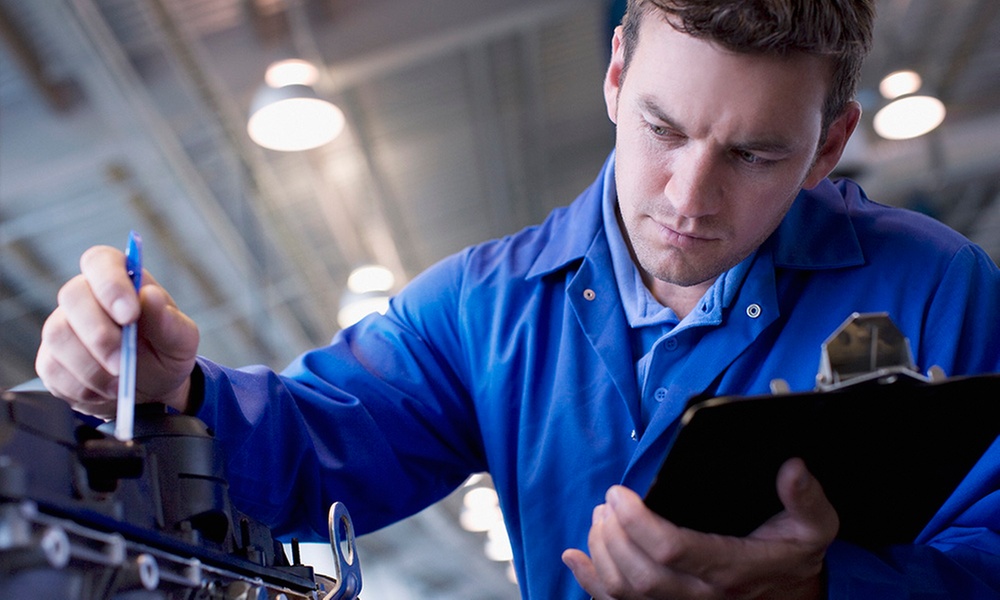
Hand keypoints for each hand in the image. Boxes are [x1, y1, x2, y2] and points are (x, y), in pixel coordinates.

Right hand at [35, 245, 199, 416]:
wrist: (151, 391)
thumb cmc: (165, 354)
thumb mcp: (181, 342)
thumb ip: (171, 322)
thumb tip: (151, 297)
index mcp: (121, 280)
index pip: (100, 261)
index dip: (110, 284)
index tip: (130, 314)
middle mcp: (86, 296)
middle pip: (72, 295)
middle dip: (99, 334)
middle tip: (122, 362)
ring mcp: (63, 326)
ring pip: (58, 334)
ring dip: (91, 365)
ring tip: (119, 381)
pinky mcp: (50, 358)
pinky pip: (52, 368)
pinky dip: (82, 385)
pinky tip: (104, 390)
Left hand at [562, 458, 837, 598]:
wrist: (794, 598)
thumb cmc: (794, 557)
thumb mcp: (815, 526)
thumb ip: (807, 498)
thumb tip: (792, 468)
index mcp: (733, 571)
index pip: (672, 550)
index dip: (637, 521)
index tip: (619, 493)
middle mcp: (703, 598)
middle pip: (639, 575)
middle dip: (612, 534)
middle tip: (607, 503)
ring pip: (624, 593)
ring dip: (601, 552)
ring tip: (600, 518)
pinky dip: (589, 582)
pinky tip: (575, 557)